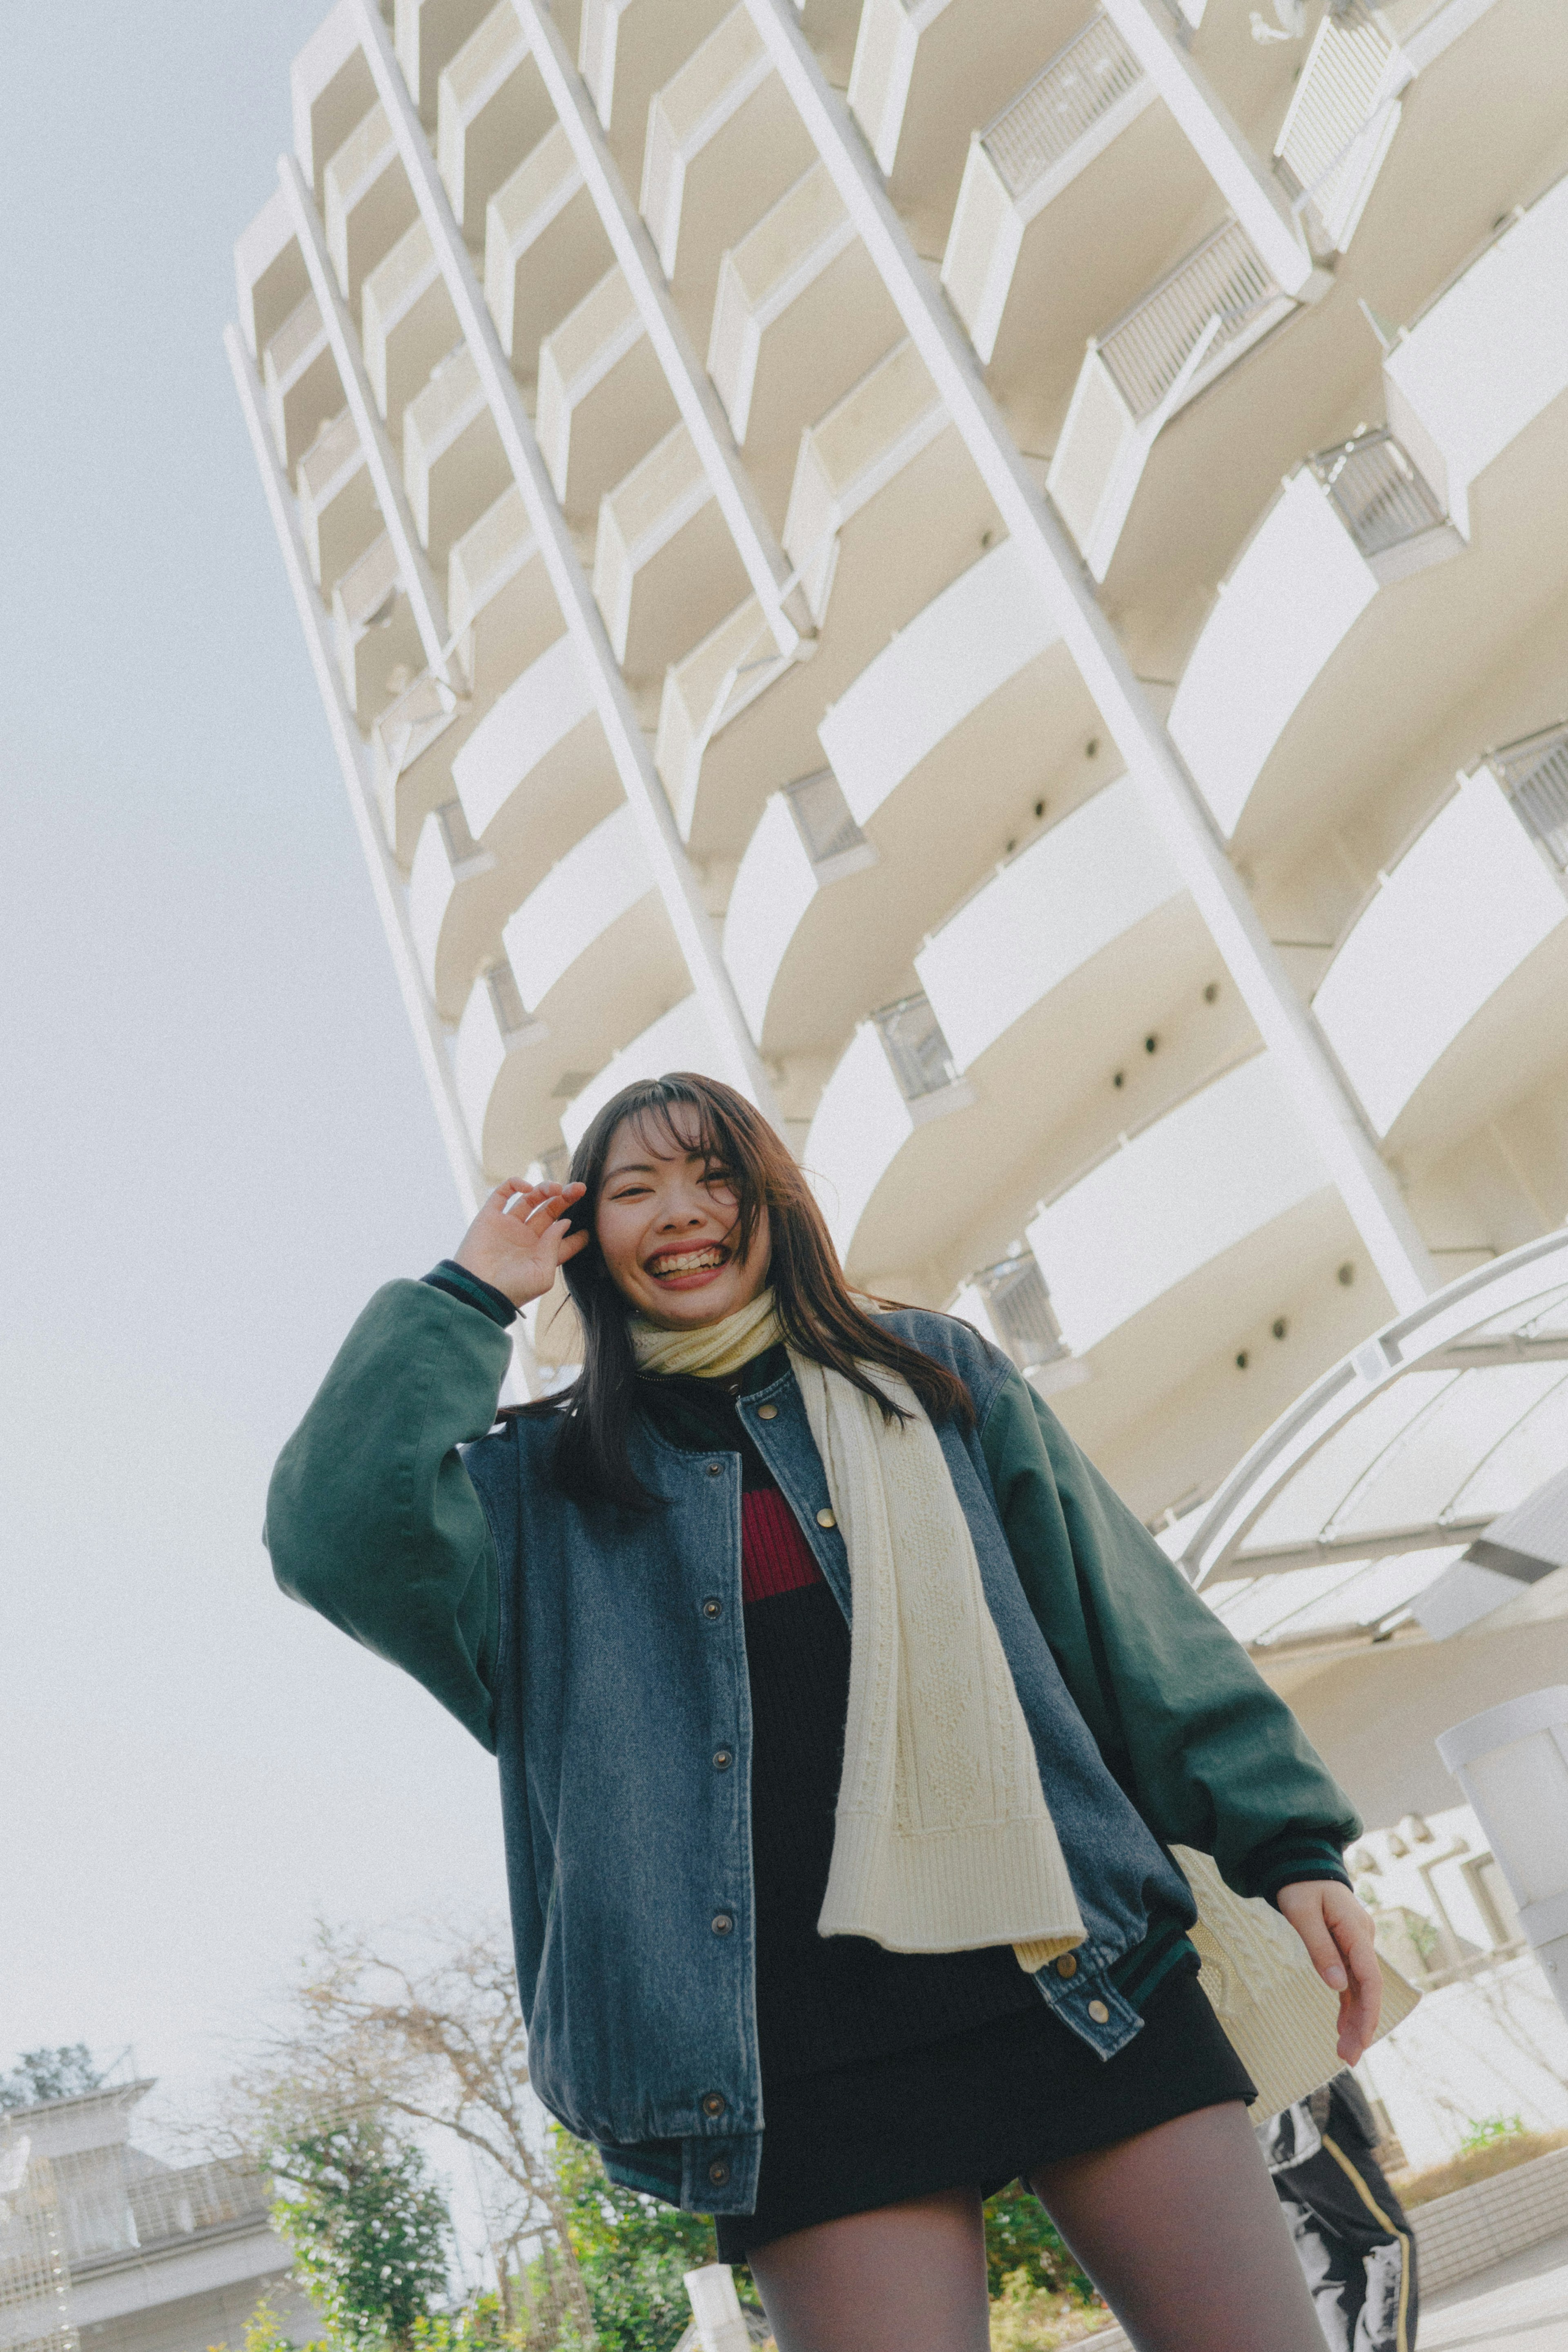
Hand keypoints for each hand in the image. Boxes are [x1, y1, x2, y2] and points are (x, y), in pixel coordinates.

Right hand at [452, 1179, 588, 1309]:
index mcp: (541, 1255)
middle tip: (579, 1189)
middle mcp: (526, 1238)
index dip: (578, 1233)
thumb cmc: (513, 1289)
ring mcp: (508, 1226)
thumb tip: (564, 1222)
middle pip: (551, 1213)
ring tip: (556, 1188)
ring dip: (545, 1190)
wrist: (477, 1290)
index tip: (591, 1226)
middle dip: (566, 1200)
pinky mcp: (489, 1217)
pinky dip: (514, 1185)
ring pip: (530, 1200)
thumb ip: (555, 1247)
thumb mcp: (543, 1274)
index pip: (564, 1240)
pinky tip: (527, 1188)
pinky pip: (502, 1194)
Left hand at [1276, 1881, 1380, 2063]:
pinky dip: (1348, 2006)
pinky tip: (1343, 2029)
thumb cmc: (1300, 1884)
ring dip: (1355, 2020)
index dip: (1368, 2011)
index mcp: (1355, 1929)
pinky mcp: (1347, 1949)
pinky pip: (1351, 1982)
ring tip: (1346, 2054)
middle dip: (1362, 2025)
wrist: (1302, 1863)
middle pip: (1368, 1989)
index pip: (1369, 1977)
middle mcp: (1362, 1939)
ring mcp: (1357, 1944)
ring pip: (1361, 1989)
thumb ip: (1320, 1947)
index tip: (1362, 2039)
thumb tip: (1337, 1985)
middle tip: (1349, 2059)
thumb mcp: (1302, 1912)